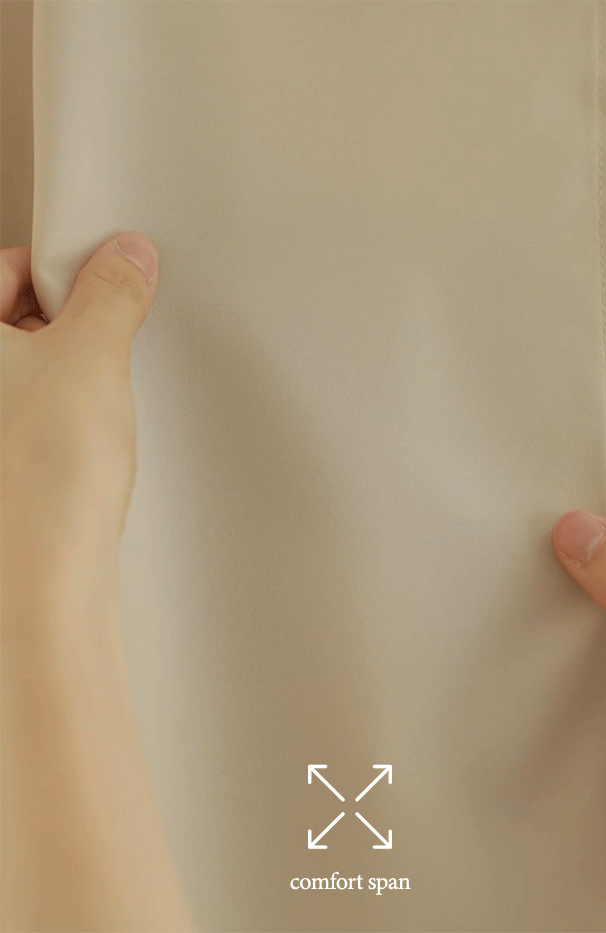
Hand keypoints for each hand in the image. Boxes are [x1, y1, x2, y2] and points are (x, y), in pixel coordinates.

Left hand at [0, 232, 158, 625]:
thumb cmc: (38, 478)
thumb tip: (126, 259)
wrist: (41, 581)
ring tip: (97, 399)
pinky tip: (87, 438)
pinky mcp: (1, 471)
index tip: (102, 278)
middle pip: (10, 321)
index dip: (58, 268)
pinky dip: (60, 416)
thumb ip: (112, 293)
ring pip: (23, 374)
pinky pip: (29, 419)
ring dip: (67, 372)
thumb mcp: (92, 355)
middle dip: (66, 323)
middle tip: (106, 339)